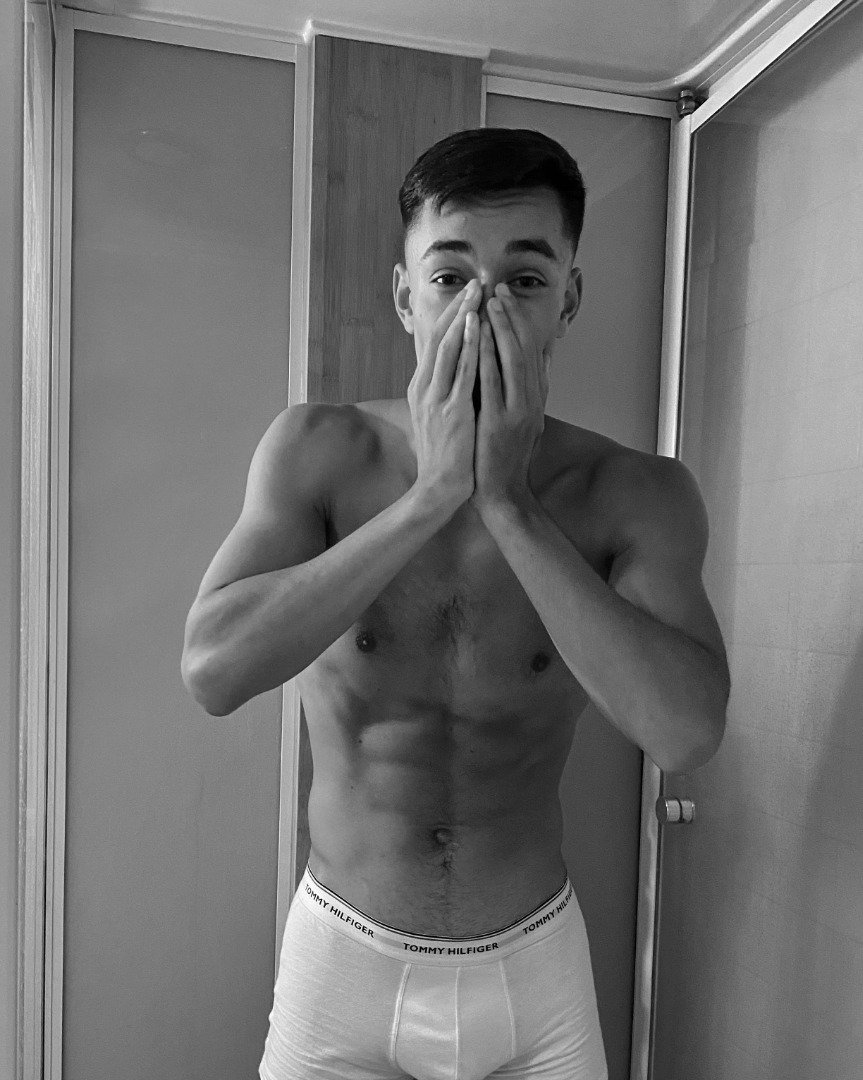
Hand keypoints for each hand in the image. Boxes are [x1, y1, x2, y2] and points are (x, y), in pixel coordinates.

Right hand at [407, 280, 481, 512]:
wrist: (440, 488)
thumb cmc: (447, 454)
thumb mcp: (441, 415)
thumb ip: (448, 390)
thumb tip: (460, 369)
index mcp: (422, 388)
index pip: (435, 343)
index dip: (451, 316)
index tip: (467, 294)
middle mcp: (424, 388)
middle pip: (439, 338)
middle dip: (458, 308)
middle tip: (475, 282)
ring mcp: (435, 398)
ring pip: (448, 348)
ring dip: (463, 318)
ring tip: (477, 294)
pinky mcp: (451, 411)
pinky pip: (460, 372)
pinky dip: (468, 347)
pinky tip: (476, 327)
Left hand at [471, 283, 550, 512]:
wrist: (503, 495)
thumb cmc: (508, 458)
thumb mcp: (528, 420)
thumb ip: (534, 389)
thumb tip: (544, 358)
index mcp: (536, 399)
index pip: (531, 351)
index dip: (519, 322)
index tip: (506, 298)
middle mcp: (532, 402)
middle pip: (525, 349)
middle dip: (511, 317)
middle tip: (497, 289)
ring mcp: (517, 412)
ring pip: (512, 360)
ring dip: (501, 328)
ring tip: (489, 301)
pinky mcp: (499, 423)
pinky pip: (492, 383)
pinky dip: (486, 356)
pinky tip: (478, 336)